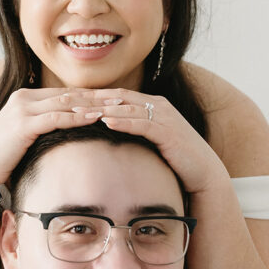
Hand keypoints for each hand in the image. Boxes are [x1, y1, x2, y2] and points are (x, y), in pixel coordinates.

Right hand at [0, 87, 108, 192]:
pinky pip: (56, 117)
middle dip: (99, 96)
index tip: (117, 98)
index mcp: (28, 98)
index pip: (68, 93)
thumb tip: (72, 132)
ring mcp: (23, 109)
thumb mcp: (29, 137)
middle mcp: (25, 98)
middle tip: (126, 98)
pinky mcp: (22, 124)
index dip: (93, 95)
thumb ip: (47, 128)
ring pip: (66, 102)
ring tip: (117, 107)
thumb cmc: (6, 158)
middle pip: (71, 94)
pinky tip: (96, 118)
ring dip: (94, 105)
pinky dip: (77, 117)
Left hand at [69, 88, 227, 194]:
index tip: (67, 99)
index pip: (115, 96)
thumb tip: (105, 136)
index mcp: (151, 104)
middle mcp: (157, 105)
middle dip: (91, 99)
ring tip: (78, 112)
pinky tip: (106, 123)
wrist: (204, 173)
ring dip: (102, 109)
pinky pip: (142, 123)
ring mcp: (164, 116)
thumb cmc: (174, 159)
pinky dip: (124, 121)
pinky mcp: (168, 131)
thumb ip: (131, 133)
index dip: (91, 97)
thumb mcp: (149, 142)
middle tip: (64, 101)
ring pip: (127, 108)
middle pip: (117, 97)